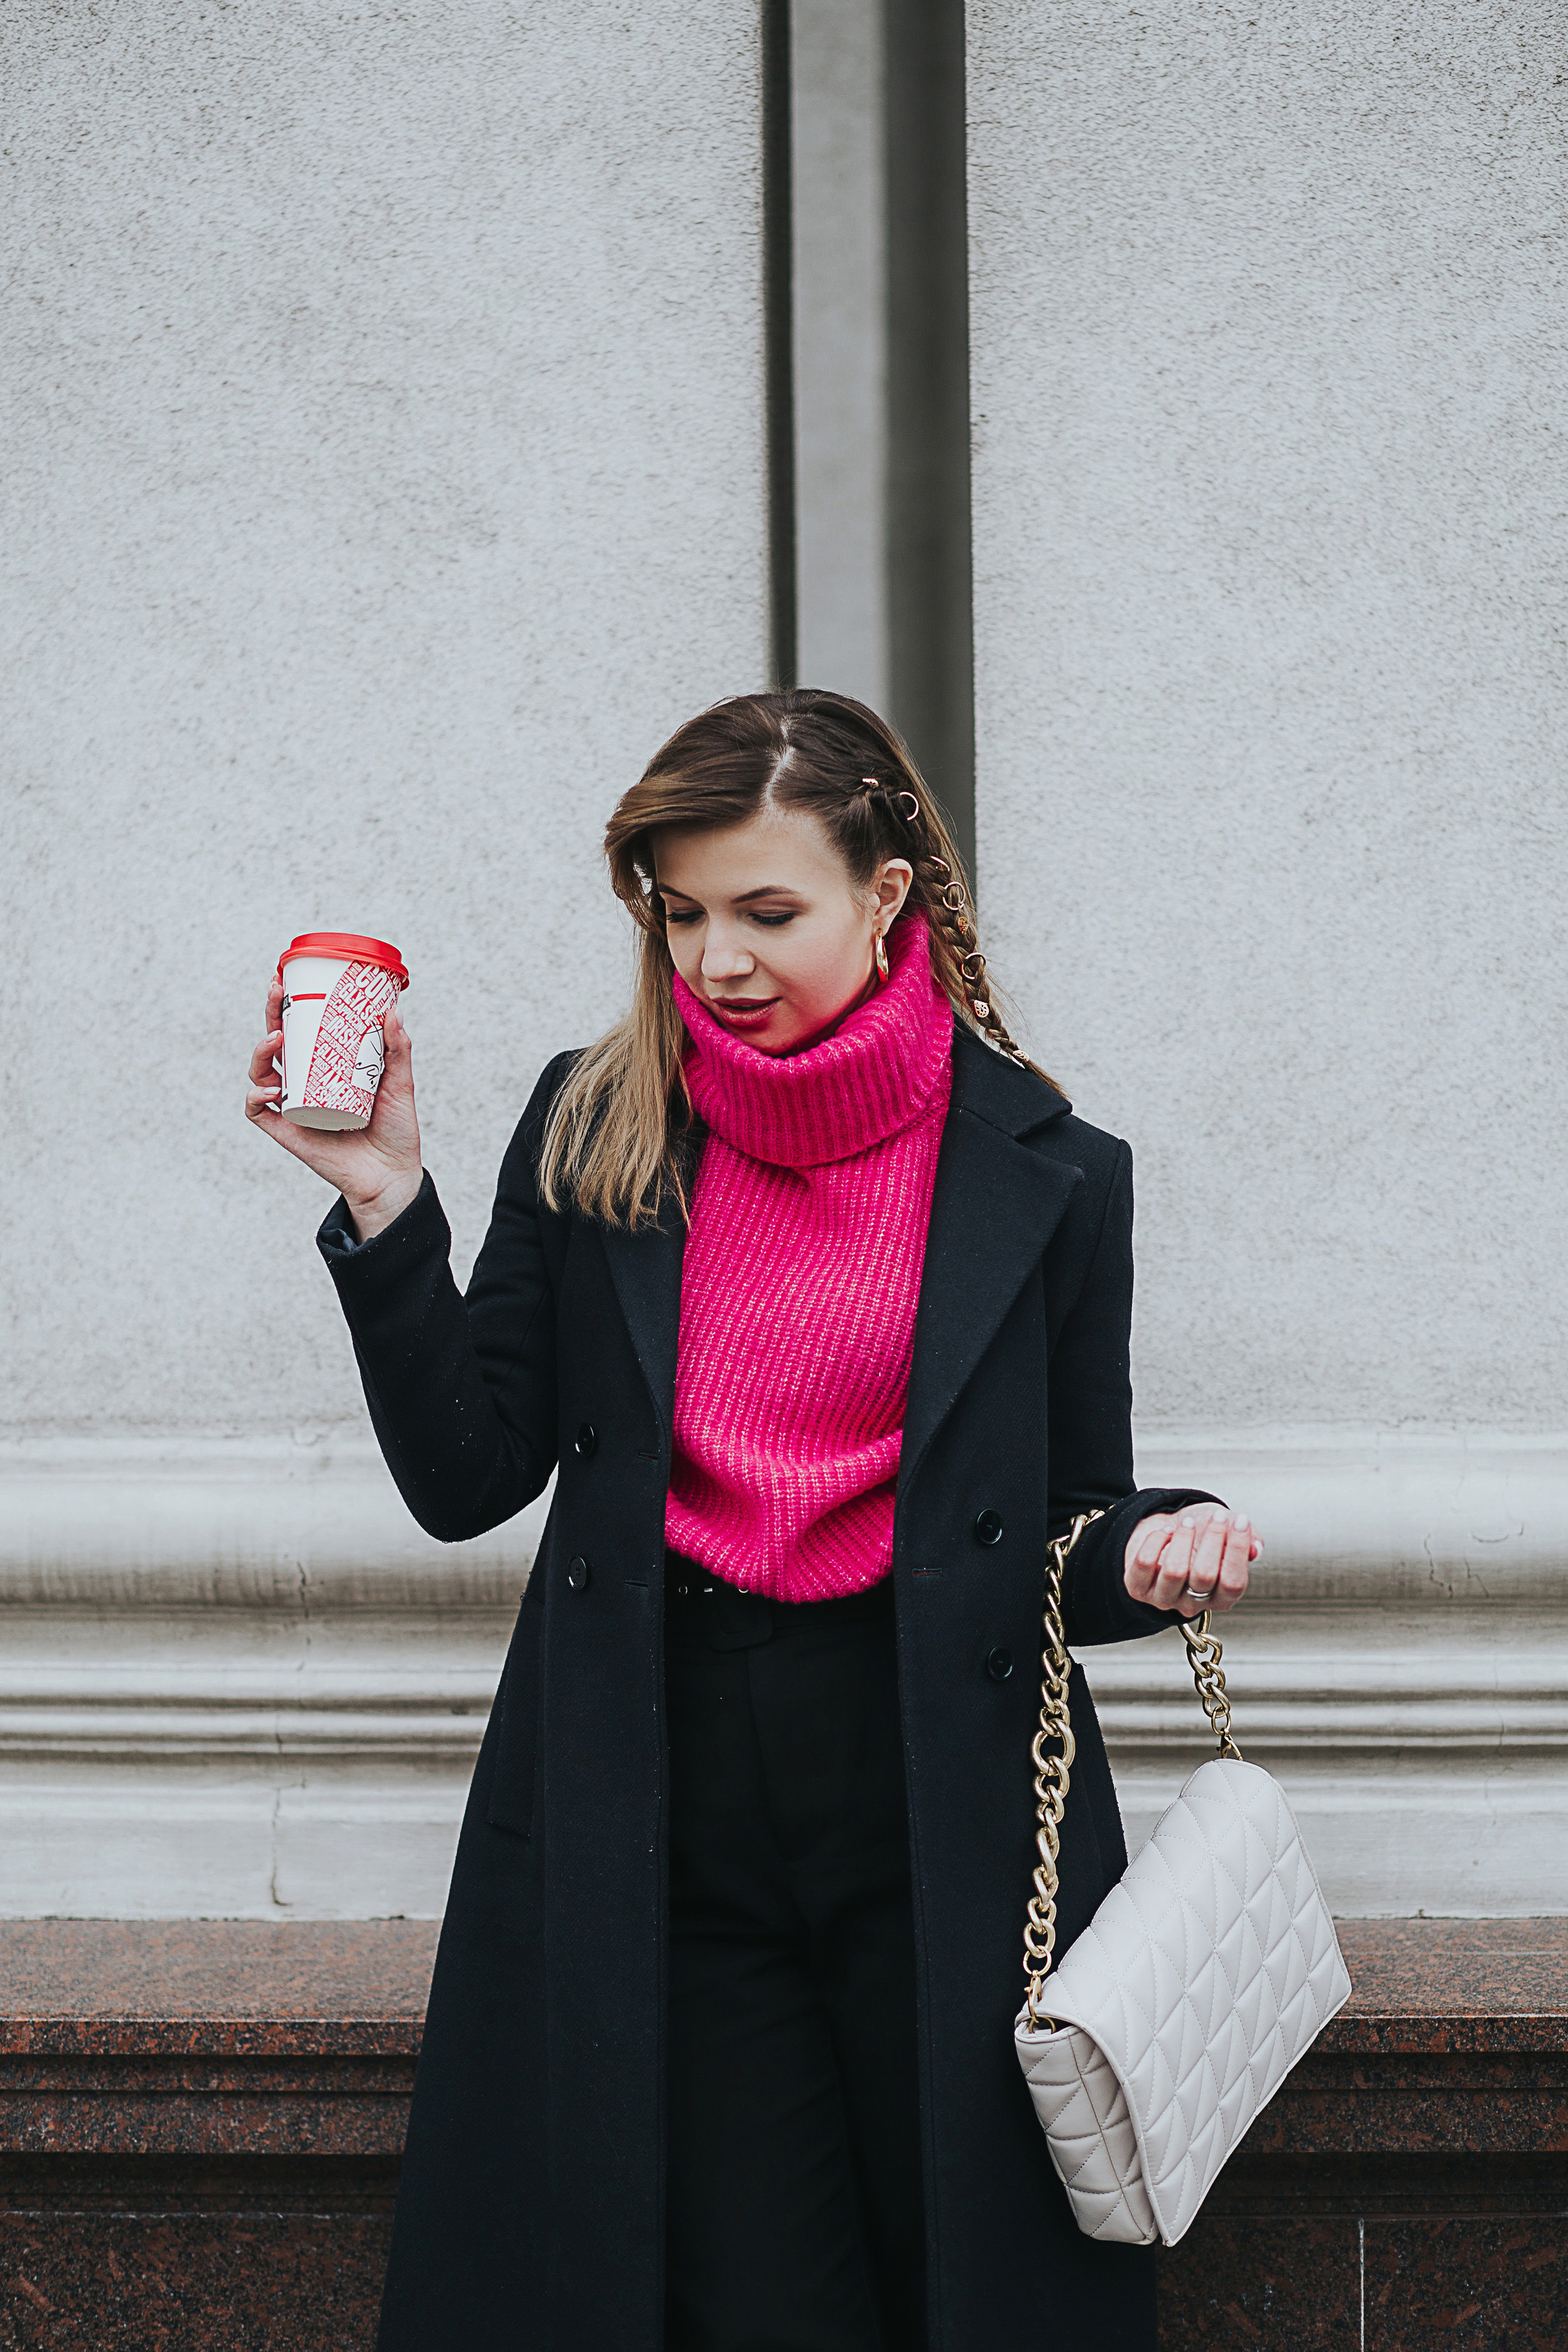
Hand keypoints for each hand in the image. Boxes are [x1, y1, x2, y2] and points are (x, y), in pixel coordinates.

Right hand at [245, 974, 423, 1239]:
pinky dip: (256, 1097)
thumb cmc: (395, 1130)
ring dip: (261, 1052)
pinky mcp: (288, 1132)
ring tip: (277, 1039)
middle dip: (271, 1016)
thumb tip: (393, 1010)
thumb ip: (398, 1049)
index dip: (290, 1005)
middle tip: (278, 993)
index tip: (289, 979)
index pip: (302, 1030)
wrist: (392, 1175)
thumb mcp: (400, 1084)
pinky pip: (259, 1111)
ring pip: (260, 1072)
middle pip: (276, 1044)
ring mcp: (294, 1107)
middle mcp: (305, 1084)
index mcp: (326, 1068)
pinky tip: (271, 1089)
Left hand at [1123, 1504, 1260, 1619]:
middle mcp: (1193, 1603)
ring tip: (1187, 1522)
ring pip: (1174, 1571)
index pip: (1234, 1583)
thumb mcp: (1228, 1533)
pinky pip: (1145, 1563)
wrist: (1165, 1531)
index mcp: (1221, 1597)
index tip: (1241, 1521)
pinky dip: (1156, 1540)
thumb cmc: (1200, 1536)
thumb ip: (1248, 1541)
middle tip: (1217, 1516)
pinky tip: (1165, 1532)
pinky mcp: (1138, 1589)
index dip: (1238, 1550)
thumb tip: (1256, 1548)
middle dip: (1213, 1538)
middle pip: (1205, 1575)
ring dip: (1183, 1538)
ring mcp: (1164, 1599)